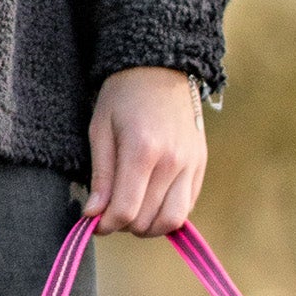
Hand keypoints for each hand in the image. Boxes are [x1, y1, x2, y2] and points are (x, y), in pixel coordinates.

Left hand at [84, 66, 207, 235]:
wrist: (161, 68)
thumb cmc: (123, 97)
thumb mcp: (101, 129)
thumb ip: (101, 175)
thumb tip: (94, 215)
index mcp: (142, 150)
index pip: (125, 210)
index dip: (106, 225)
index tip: (95, 222)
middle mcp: (172, 161)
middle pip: (148, 220)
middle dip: (124, 225)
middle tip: (111, 212)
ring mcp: (191, 165)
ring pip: (172, 221)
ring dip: (149, 226)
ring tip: (133, 212)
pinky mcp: (200, 166)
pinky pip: (187, 207)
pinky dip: (166, 214)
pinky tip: (151, 201)